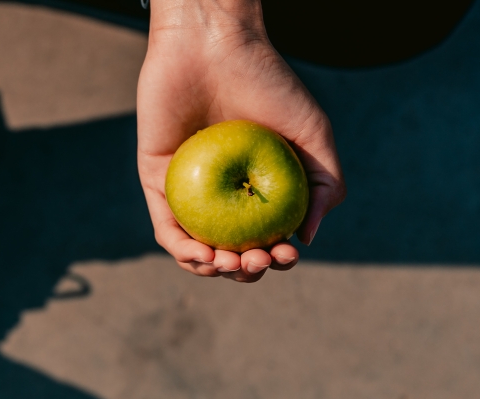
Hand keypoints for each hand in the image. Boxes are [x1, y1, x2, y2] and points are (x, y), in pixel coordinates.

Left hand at [137, 0, 345, 281]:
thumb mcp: (313, 135)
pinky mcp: (155, 182)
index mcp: (257, 189)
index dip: (276, 258)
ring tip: (234, 261)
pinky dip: (183, 251)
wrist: (215, 48)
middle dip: (247, 270)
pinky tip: (203, 256)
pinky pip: (166, 228)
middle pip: (231, 252)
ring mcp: (188, 192)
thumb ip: (324, 186)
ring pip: (197, 250)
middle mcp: (221, 195)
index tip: (286, 254)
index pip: (265, 239)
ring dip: (216, 269)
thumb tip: (306, 239)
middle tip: (257, 259)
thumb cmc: (267, 84)